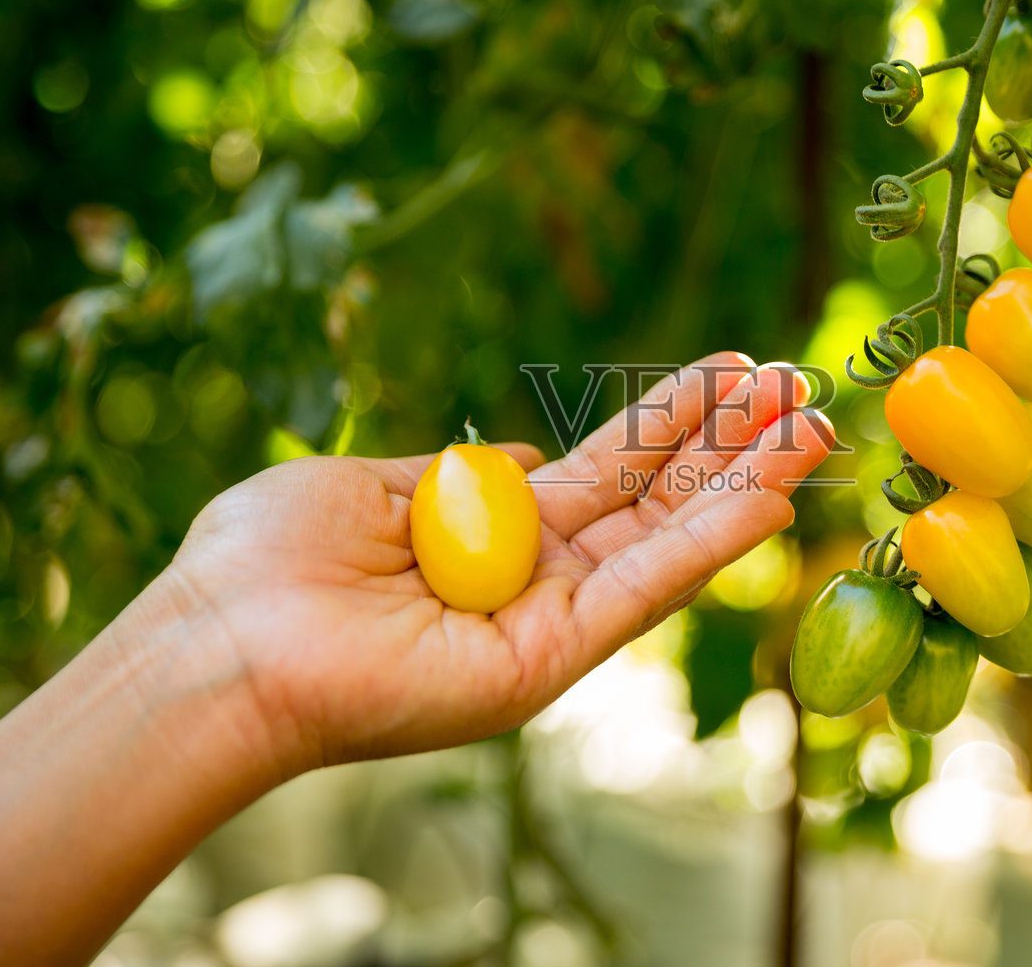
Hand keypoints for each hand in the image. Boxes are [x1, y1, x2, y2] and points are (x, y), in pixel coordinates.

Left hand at [157, 352, 832, 771]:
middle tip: (799, 384)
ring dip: (742, 483)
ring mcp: (546, 622)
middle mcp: (534, 579)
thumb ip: (459, 473)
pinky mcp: (546, 661)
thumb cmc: (266, 563)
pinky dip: (708, 545)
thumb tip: (525, 455)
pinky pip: (640, 592)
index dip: (672, 420)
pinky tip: (768, 499)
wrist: (219, 645)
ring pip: (666, 542)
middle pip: (655, 502)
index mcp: (493, 530)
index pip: (608, 470)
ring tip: (812, 424)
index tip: (732, 370)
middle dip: (729, 442)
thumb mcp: (369, 485)